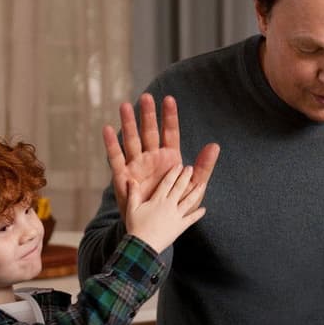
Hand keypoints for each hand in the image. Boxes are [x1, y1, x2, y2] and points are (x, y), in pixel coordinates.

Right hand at [104, 93, 220, 211]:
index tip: (169, 99)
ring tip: (124, 106)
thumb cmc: (176, 206)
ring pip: (132, 140)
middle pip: (149, 132)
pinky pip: (116, 159)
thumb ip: (203, 167)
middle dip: (147, 115)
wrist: (156, 227)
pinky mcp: (123, 177)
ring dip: (128, 124)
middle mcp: (152, 158)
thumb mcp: (193, 188)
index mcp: (169, 159)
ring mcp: (137, 165)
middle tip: (146, 97)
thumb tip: (215, 146)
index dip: (169, 117)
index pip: (170, 133)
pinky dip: (112, 145)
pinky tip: (108, 130)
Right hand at [125, 164, 206, 252]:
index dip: (174, 173)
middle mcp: (169, 205)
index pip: (167, 183)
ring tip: (202, 185)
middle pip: (179, 188)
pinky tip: (204, 209)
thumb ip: (133, 193)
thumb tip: (131, 179)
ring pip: (188, 201)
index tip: (179, 165)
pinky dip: (198, 214)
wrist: (143, 245)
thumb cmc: (136, 227)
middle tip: (191, 168)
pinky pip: (191, 219)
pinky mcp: (180, 227)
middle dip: (186, 177)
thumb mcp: (132, 209)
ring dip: (196, 192)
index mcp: (157, 200)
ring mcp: (176, 216)